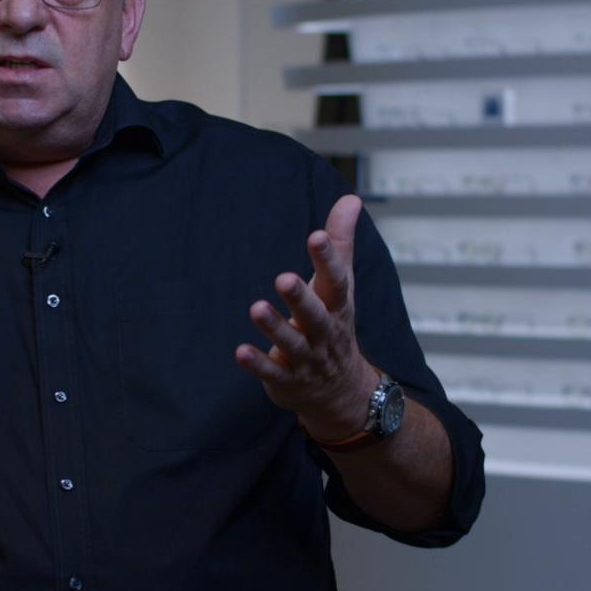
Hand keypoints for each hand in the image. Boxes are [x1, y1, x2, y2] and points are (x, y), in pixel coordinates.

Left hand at [236, 194, 377, 437]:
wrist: (343, 392)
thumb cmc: (335, 324)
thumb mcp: (341, 285)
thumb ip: (340, 243)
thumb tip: (351, 198)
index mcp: (338, 306)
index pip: (336, 281)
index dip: (328, 259)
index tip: (316, 236)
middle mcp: (324, 332)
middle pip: (315, 315)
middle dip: (301, 298)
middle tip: (283, 278)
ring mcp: (307, 358)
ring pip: (292, 343)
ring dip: (274, 326)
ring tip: (256, 308)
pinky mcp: (287, 379)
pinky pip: (272, 372)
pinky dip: (258, 363)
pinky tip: (239, 352)